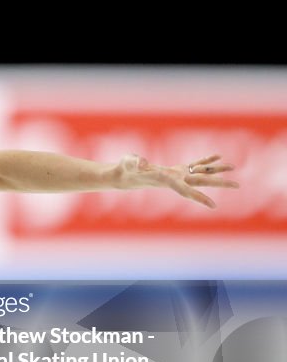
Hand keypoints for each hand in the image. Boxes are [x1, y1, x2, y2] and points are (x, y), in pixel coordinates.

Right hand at [117, 152, 238, 208]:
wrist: (124, 175)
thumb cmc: (125, 169)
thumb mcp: (129, 164)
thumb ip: (135, 163)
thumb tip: (142, 164)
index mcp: (166, 180)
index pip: (185, 190)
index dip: (198, 198)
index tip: (213, 206)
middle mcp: (175, 179)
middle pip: (200, 182)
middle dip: (218, 183)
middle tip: (237, 185)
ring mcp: (177, 174)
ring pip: (200, 173)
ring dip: (216, 170)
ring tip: (232, 166)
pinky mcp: (175, 169)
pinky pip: (194, 165)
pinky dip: (205, 160)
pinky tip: (217, 156)